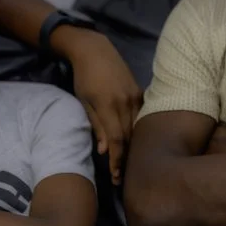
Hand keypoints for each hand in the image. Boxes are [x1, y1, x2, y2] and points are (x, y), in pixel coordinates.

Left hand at [53, 27, 143, 185]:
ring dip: (134, 146)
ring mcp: (135, 96)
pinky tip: (136, 141)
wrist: (95, 50)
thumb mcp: (84, 102)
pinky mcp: (140, 91)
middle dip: (126, 158)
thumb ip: (96, 126)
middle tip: (121, 176)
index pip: (117, 140)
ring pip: (138, 127)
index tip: (116, 176)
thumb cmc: (83, 77)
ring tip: (129, 163)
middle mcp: (125, 102)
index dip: (117, 160)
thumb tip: (105, 151)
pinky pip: (142, 115)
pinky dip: (139, 129)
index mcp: (108, 106)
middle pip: (130, 137)